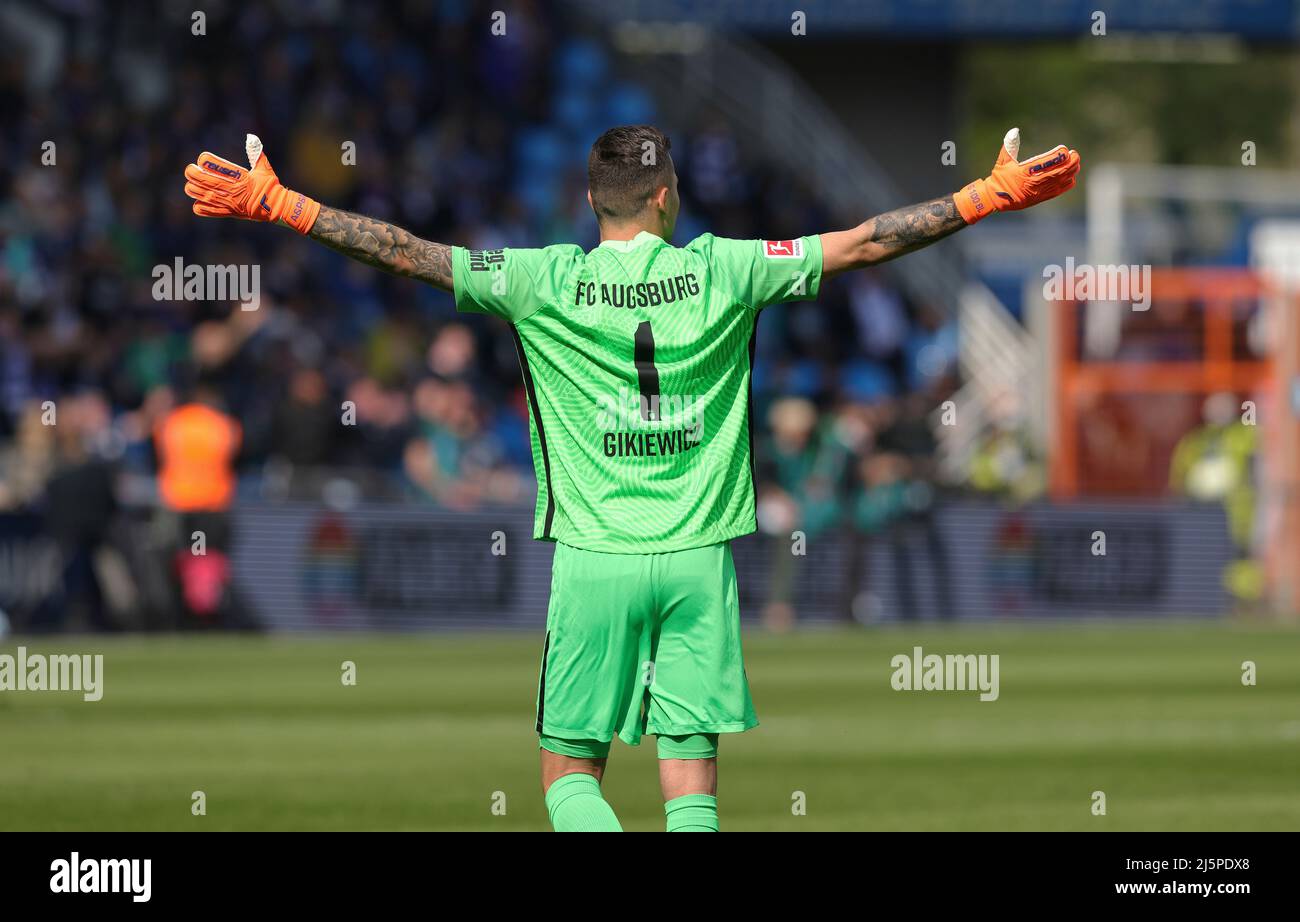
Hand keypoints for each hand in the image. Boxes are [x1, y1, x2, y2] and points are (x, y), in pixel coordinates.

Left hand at [183, 134, 319, 233]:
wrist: (276, 207)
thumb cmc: (270, 186)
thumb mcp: (264, 168)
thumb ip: (256, 152)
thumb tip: (251, 137)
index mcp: (241, 177)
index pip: (217, 166)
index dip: (206, 161)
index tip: (202, 158)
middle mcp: (233, 189)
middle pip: (205, 179)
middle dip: (193, 174)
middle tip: (190, 170)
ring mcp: (230, 202)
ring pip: (203, 195)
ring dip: (194, 190)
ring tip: (191, 186)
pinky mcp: (229, 212)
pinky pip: (209, 211)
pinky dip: (200, 207)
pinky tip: (199, 202)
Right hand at [954, 128, 1079, 223]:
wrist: (995, 200)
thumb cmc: (999, 179)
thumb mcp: (1002, 161)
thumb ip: (1009, 146)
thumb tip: (1014, 130)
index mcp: (1024, 173)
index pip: (1046, 163)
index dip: (1057, 156)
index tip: (1064, 149)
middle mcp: (1033, 183)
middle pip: (1058, 172)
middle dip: (1069, 163)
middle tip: (1075, 154)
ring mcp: (1038, 192)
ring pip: (1060, 181)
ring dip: (1070, 172)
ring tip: (1076, 163)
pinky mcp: (1041, 198)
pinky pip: (1058, 191)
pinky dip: (1067, 183)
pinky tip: (1071, 176)